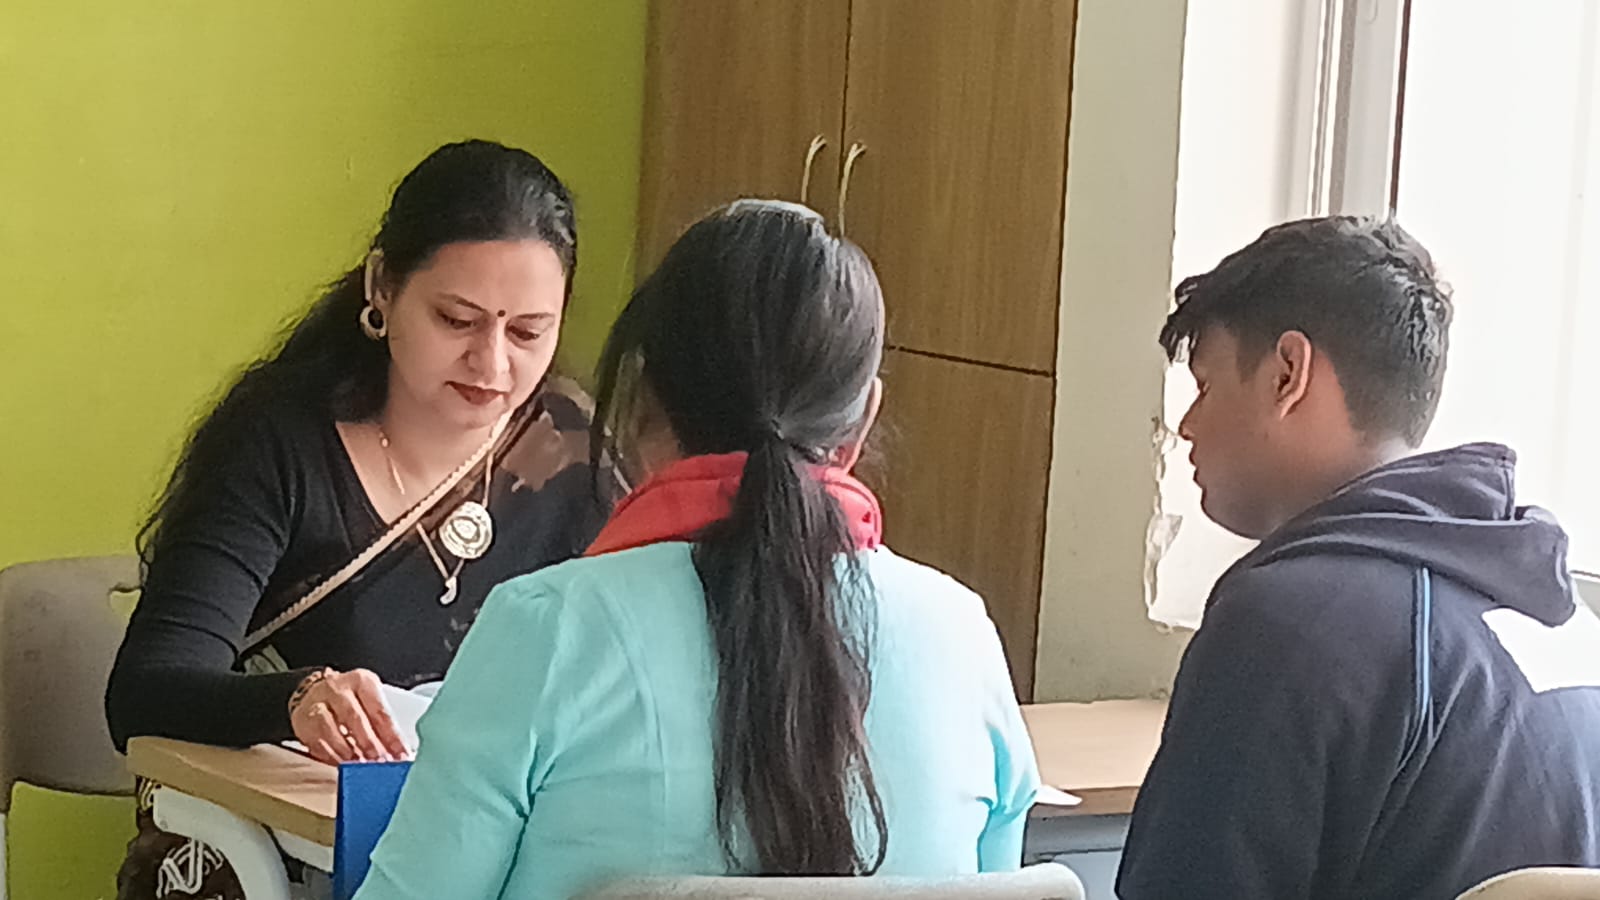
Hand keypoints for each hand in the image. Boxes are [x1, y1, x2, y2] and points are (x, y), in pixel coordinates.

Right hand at [289, 668, 410, 763]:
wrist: (314, 693)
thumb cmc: (351, 700)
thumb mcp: (370, 702)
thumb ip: (383, 724)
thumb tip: (400, 752)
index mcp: (361, 681)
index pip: (380, 710)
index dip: (392, 735)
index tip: (401, 754)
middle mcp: (337, 688)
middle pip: (355, 718)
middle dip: (369, 744)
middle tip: (380, 763)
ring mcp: (317, 703)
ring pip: (331, 729)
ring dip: (348, 752)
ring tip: (361, 768)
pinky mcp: (303, 720)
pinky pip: (317, 741)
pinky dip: (331, 756)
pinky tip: (343, 765)